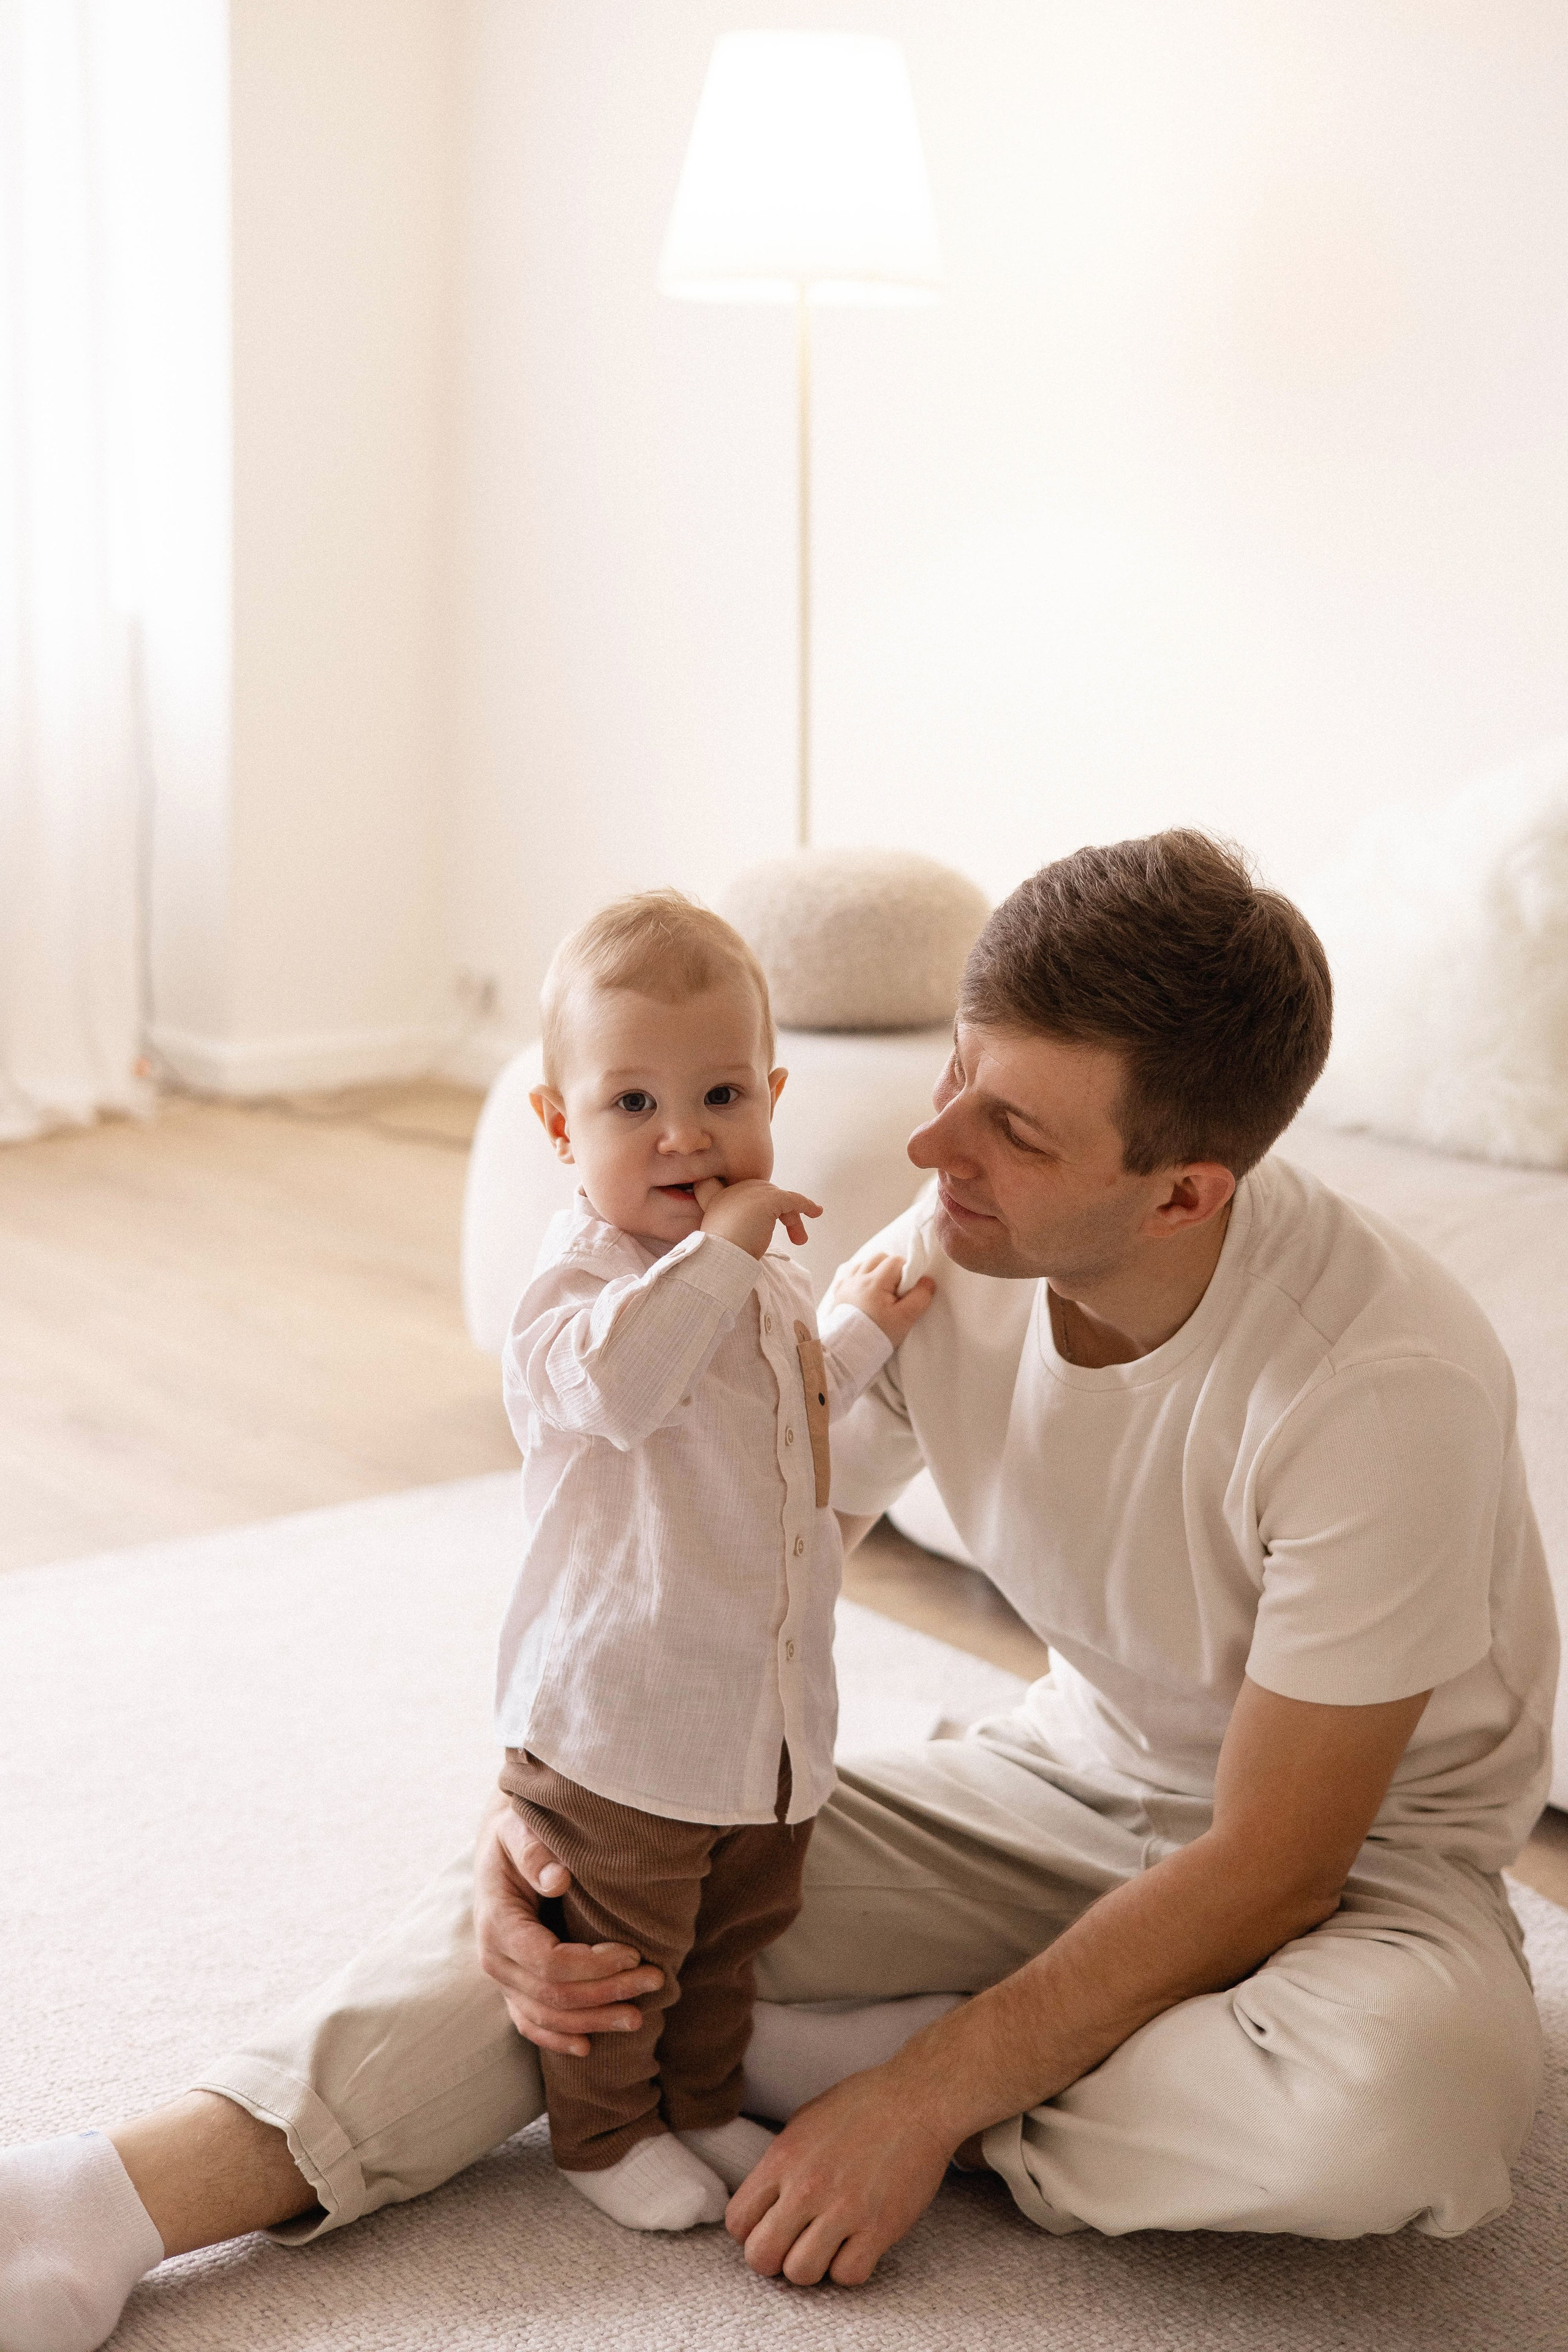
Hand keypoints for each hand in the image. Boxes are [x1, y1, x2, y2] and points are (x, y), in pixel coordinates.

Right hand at [473, 1800, 662, 2055]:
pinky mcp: (511, 1986)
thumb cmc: (514, 1834)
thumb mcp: (518, 1829)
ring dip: (593, 2020)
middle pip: (553, 1995)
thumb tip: (558, 1878)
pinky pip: (530, 2023)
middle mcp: (495, 1959)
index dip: (594, 1965)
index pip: (549, 1962)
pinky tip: (587, 2047)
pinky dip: (557, 2038)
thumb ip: (534, 1852)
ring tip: (637, 2018)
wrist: (496, 1847)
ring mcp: (502, 1979)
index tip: (633, 1952)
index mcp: (497, 1923)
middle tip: (655, 1981)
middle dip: (607, 1993)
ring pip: (546, 2016)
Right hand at [695, 1176, 821, 1257]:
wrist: (719, 1259)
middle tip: (793, 1238)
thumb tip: (754, 1235)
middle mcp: (735, 1191)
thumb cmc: (723, 1257)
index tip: (773, 1220)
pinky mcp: (767, 1200)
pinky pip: (792, 1199)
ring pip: (780, 1200)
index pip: (748, 1196)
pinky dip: (806, 1205)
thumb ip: (737, 1228)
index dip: (762, 1208)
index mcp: (721, 1199)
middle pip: (767, 1197)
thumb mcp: (727, 1237)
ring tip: (800, 1239)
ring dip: (793, 1219)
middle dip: (782, 1216)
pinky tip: (816, 1212)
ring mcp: (751, 1193)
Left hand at [725, 2059, 956, 2285]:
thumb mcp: (804, 2122)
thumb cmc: (862, 2106)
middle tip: (793, 2245)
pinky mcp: (879, 2227)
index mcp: (783, 2158)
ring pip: (801, 2274)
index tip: (769, 2227)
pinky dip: (849, 2268)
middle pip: (761, 2257)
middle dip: (772, 2259)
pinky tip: (856, 2245)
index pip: (736, 2222)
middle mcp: (807, 2187)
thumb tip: (765, 2201)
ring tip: (826, 2245)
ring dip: (811, 2266)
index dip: (750, 2232)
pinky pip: (847, 2275)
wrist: (917, 2100)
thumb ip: (780, 2165)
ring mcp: (843, 2210)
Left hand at [828, 1251, 935, 1345]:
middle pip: (879, 1257)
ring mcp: (846, 1283)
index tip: (906, 1290)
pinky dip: (860, 1277)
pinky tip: (865, 1291)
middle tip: (895, 1290)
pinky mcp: (839, 1291)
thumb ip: (920, 1298)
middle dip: (891, 1268)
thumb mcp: (905, 1319)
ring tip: (881, 1291)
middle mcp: (857, 1277)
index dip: (906, 1272)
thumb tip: (928, 1281)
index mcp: (875, 1282)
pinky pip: (850, 1273)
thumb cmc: (878, 1334)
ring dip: (875, 1270)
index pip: (896, 1261)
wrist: (849, 1350)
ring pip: (864, 1263)